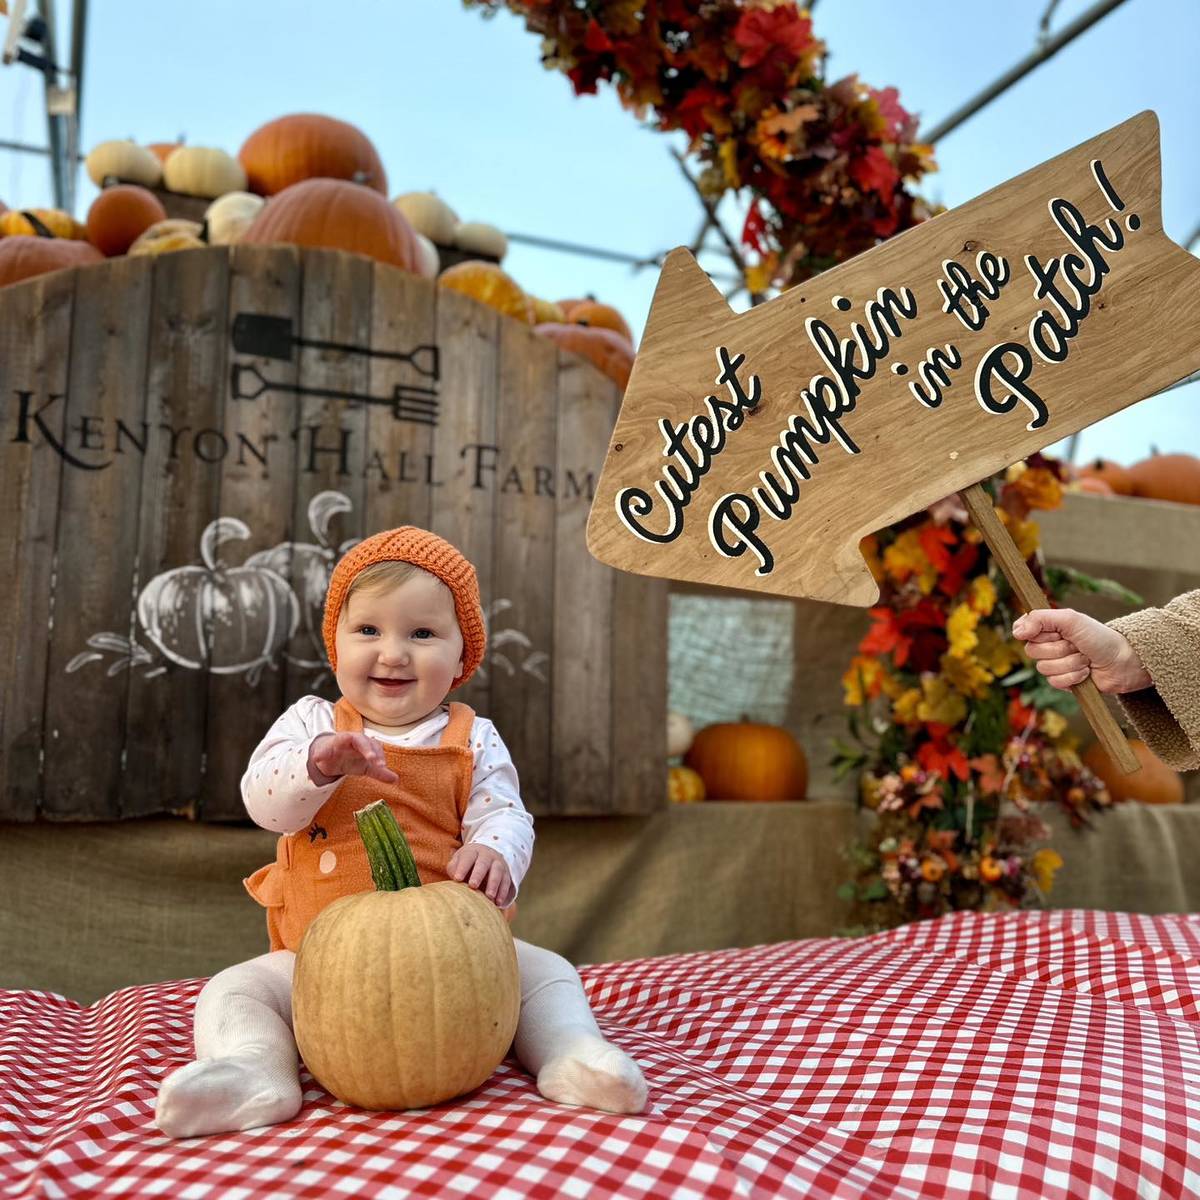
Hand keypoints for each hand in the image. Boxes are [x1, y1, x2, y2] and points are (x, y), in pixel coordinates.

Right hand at [307, 732, 398, 785]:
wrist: (330, 758)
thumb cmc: (351, 759)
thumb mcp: (366, 767)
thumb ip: (379, 772)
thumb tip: (396, 779)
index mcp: (366, 744)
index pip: (375, 746)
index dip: (379, 756)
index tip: (382, 767)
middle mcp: (354, 740)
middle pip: (364, 741)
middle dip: (369, 749)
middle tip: (373, 760)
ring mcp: (340, 741)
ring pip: (348, 739)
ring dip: (351, 745)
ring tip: (357, 756)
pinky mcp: (326, 747)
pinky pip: (324, 749)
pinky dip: (322, 753)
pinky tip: (319, 758)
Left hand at [447, 843, 513, 907]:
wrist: (488, 855)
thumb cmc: (468, 863)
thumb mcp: (459, 860)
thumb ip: (454, 868)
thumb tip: (454, 879)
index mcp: (473, 852)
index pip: (467, 858)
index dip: (462, 867)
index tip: (457, 879)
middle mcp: (487, 856)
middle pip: (483, 863)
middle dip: (478, 874)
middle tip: (473, 886)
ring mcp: (498, 864)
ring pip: (497, 872)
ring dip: (494, 884)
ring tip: (489, 896)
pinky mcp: (506, 874)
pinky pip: (506, 882)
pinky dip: (502, 892)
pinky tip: (498, 902)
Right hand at [1012, 608, 1151, 694]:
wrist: (1123, 661)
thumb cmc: (1100, 637)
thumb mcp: (1071, 620)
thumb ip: (1040, 619)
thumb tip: (1016, 632)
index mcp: (1047, 627)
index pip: (1022, 629)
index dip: (1035, 633)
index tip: (1055, 632)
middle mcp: (1048, 645)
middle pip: (1032, 651)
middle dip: (1058, 649)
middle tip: (1076, 645)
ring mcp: (1055, 663)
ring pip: (1043, 668)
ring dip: (1069, 663)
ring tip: (1085, 659)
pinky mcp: (1062, 681)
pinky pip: (1054, 682)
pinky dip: (1073, 677)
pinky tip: (1086, 673)